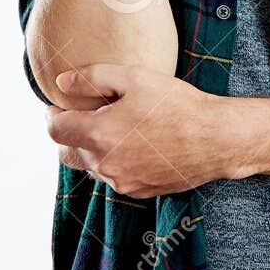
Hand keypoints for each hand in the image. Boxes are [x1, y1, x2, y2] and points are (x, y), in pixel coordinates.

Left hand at [43, 63, 240, 197]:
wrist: (216, 139)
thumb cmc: (177, 104)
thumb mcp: (135, 78)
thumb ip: (92, 78)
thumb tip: (61, 83)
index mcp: (98, 135)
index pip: (55, 130)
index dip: (53, 114)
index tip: (61, 105)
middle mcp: (105, 164)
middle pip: (67, 153)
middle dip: (69, 134)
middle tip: (85, 116)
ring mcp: (121, 182)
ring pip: (92, 166)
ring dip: (94, 149)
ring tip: (116, 127)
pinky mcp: (138, 191)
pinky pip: (114, 177)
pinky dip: (116, 161)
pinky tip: (136, 144)